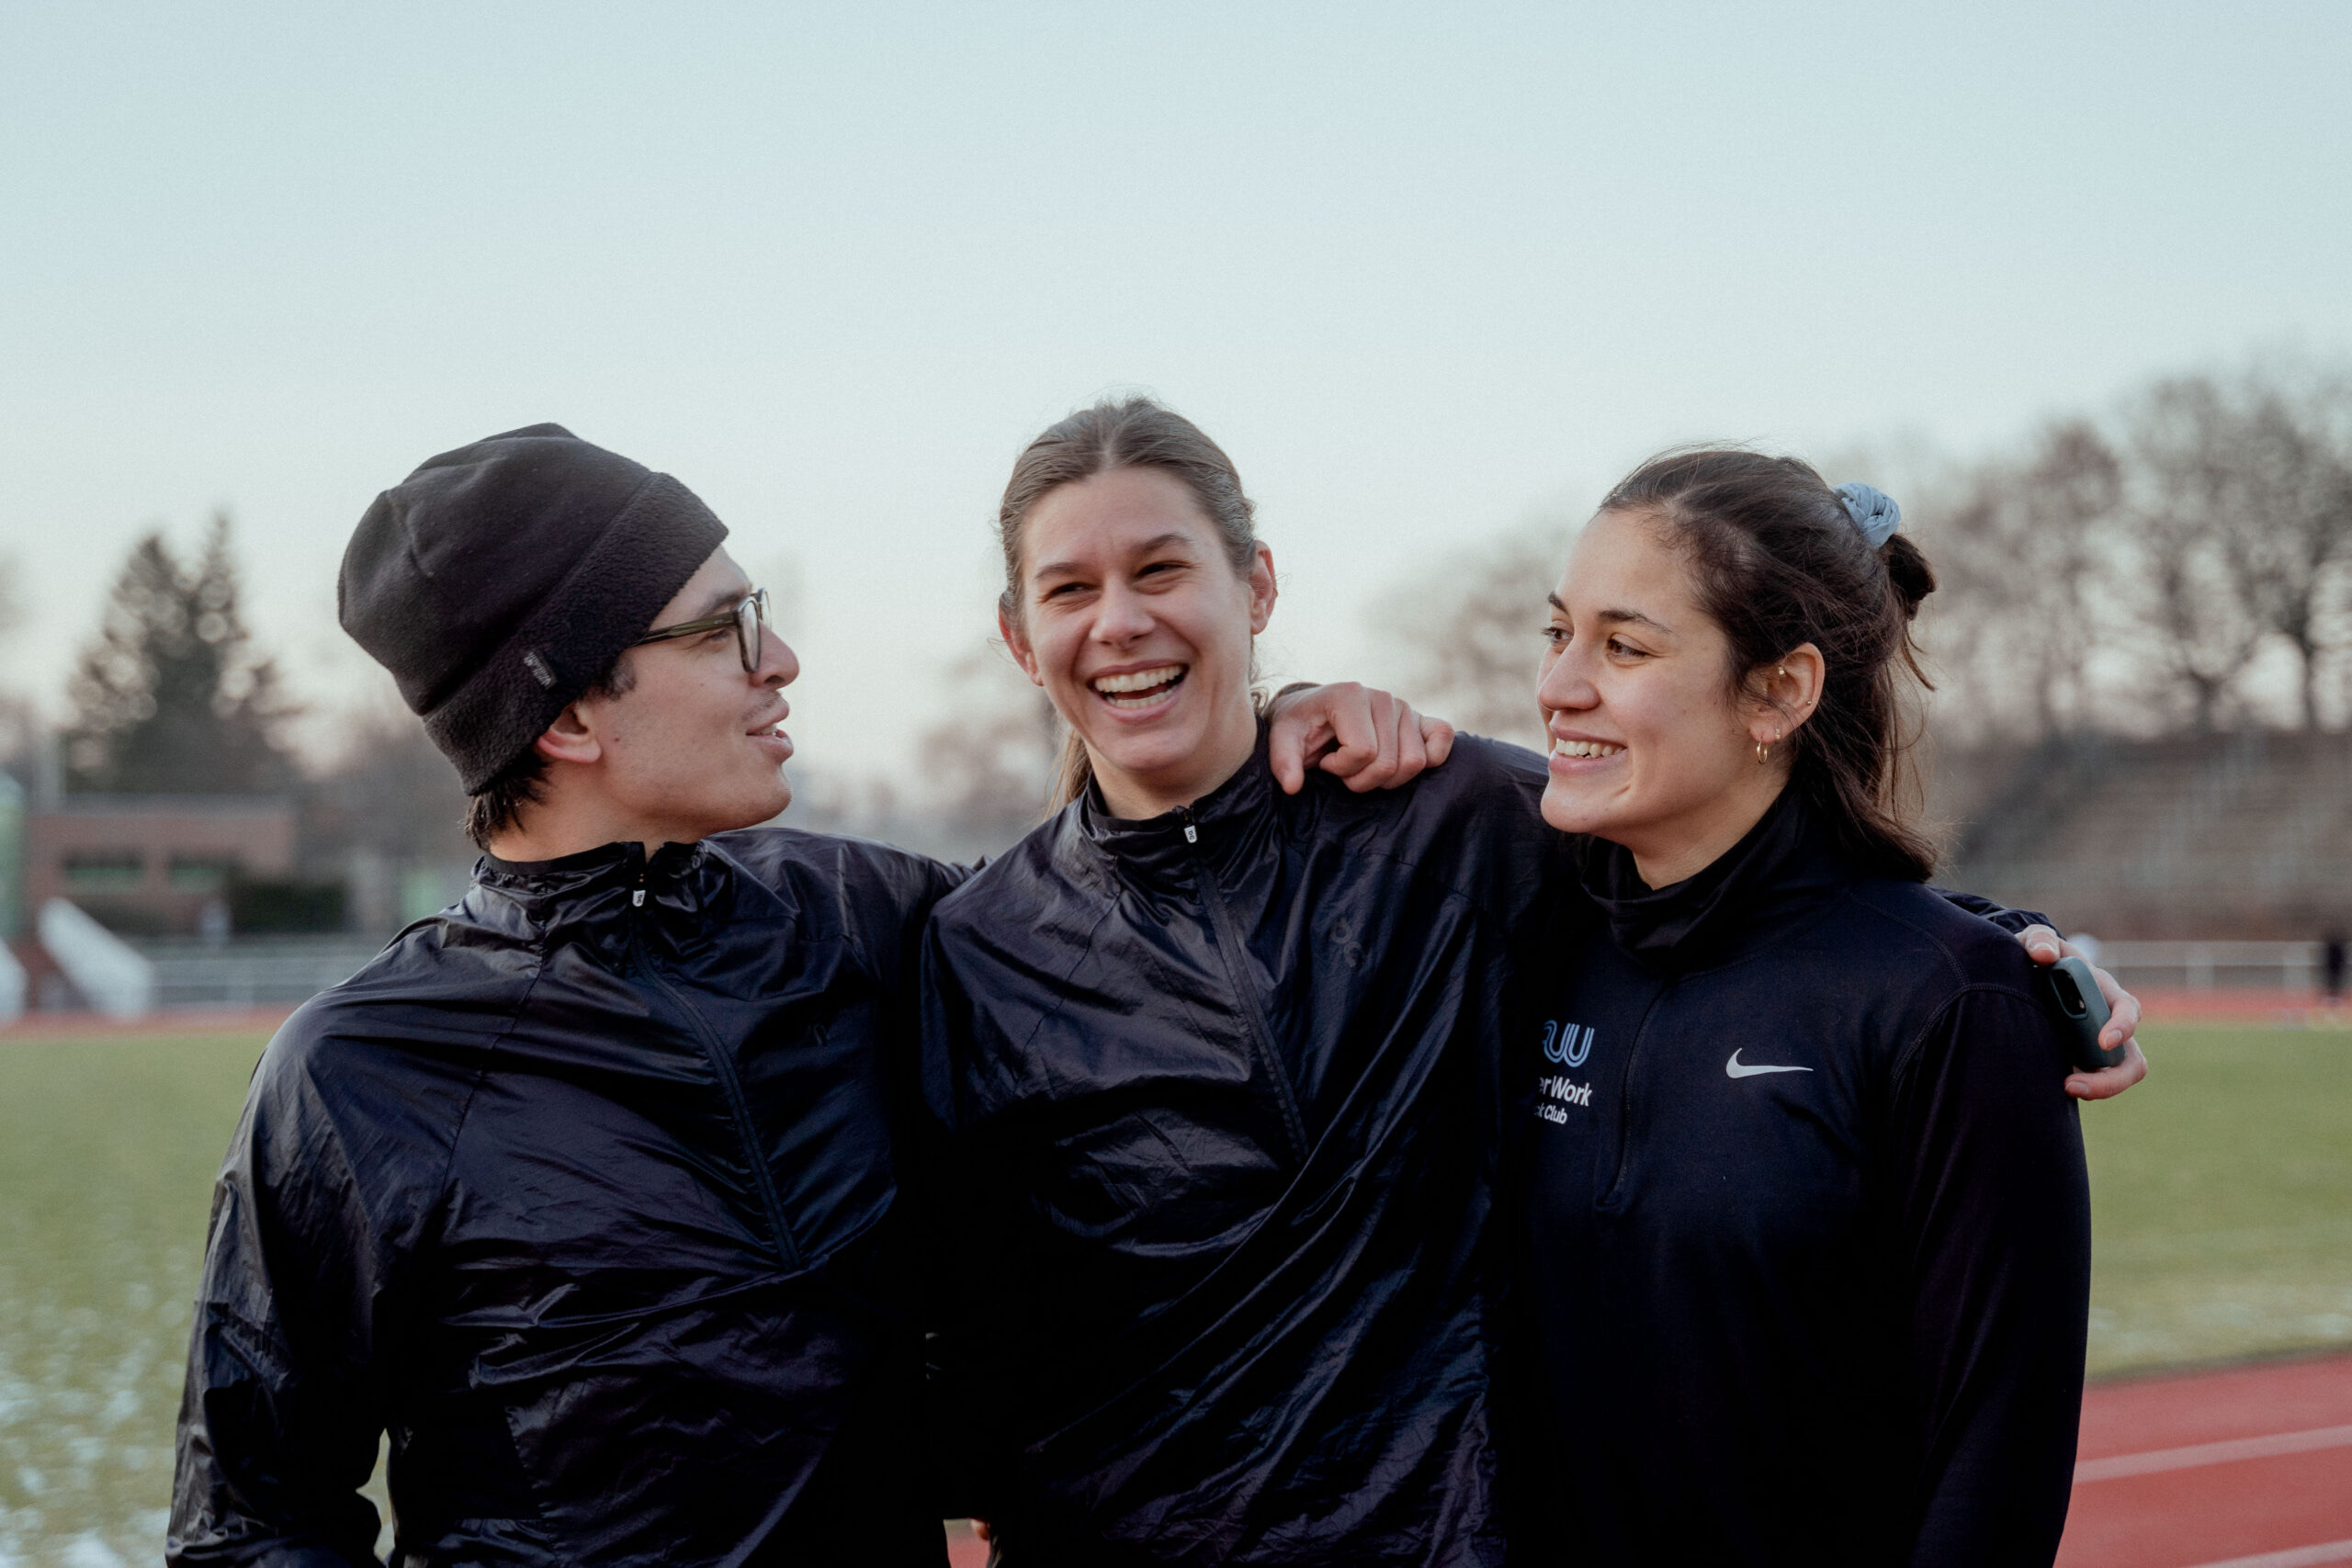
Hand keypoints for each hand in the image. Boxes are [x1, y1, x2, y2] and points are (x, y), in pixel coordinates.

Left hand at [1266, 682, 1455, 794]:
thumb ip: (1283, 761)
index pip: (1363, 751)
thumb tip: (1292, 786)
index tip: (1325, 762)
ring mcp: (1404, 707)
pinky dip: (1428, 759)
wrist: (1314, 712)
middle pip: (1389, 763)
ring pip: (1415, 763)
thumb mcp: (1282, 738)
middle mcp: (1382, 697)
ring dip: (1387, 779)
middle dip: (1361, 780)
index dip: (1341, 769)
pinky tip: (1398, 763)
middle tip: (1343, 770)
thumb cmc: (1299, 725)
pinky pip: (1442, 739)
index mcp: (1349, 695)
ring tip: (1364, 767)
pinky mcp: (1420, 719)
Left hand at [2016, 925, 2149, 1100]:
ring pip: (2113, 1076)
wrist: (2029, 972)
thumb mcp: (2036, 939)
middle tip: (2073, 1085)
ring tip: (2064, 1088)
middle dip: (2112, 1080)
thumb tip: (2043, 955)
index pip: (2128, 1010)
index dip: (2122, 1026)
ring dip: (2096, 1089)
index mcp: (2103, 991)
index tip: (2103, 1041)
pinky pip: (2087, 1081)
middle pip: (2131, 1060)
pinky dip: (2076, 1087)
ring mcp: (2095, 1045)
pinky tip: (2048, 1088)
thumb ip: (2039, 940)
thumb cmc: (2039, 954)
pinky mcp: (2078, 1060)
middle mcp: (2108, 1023)